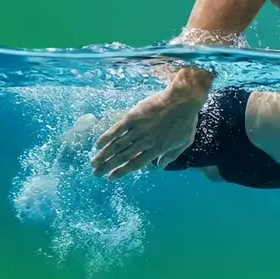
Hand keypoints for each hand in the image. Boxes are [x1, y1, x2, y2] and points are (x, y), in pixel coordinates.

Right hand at [90, 84, 205, 179]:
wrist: (182, 100)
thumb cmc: (186, 121)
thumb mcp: (184, 142)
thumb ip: (171, 156)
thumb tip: (160, 166)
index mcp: (157, 149)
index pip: (136, 164)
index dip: (122, 172)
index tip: (111, 177)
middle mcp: (145, 142)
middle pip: (123, 157)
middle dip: (108, 166)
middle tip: (96, 173)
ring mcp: (138, 129)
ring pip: (117, 145)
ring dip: (104, 155)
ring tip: (93, 162)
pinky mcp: (133, 117)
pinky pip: (117, 129)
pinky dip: (107, 137)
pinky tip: (98, 144)